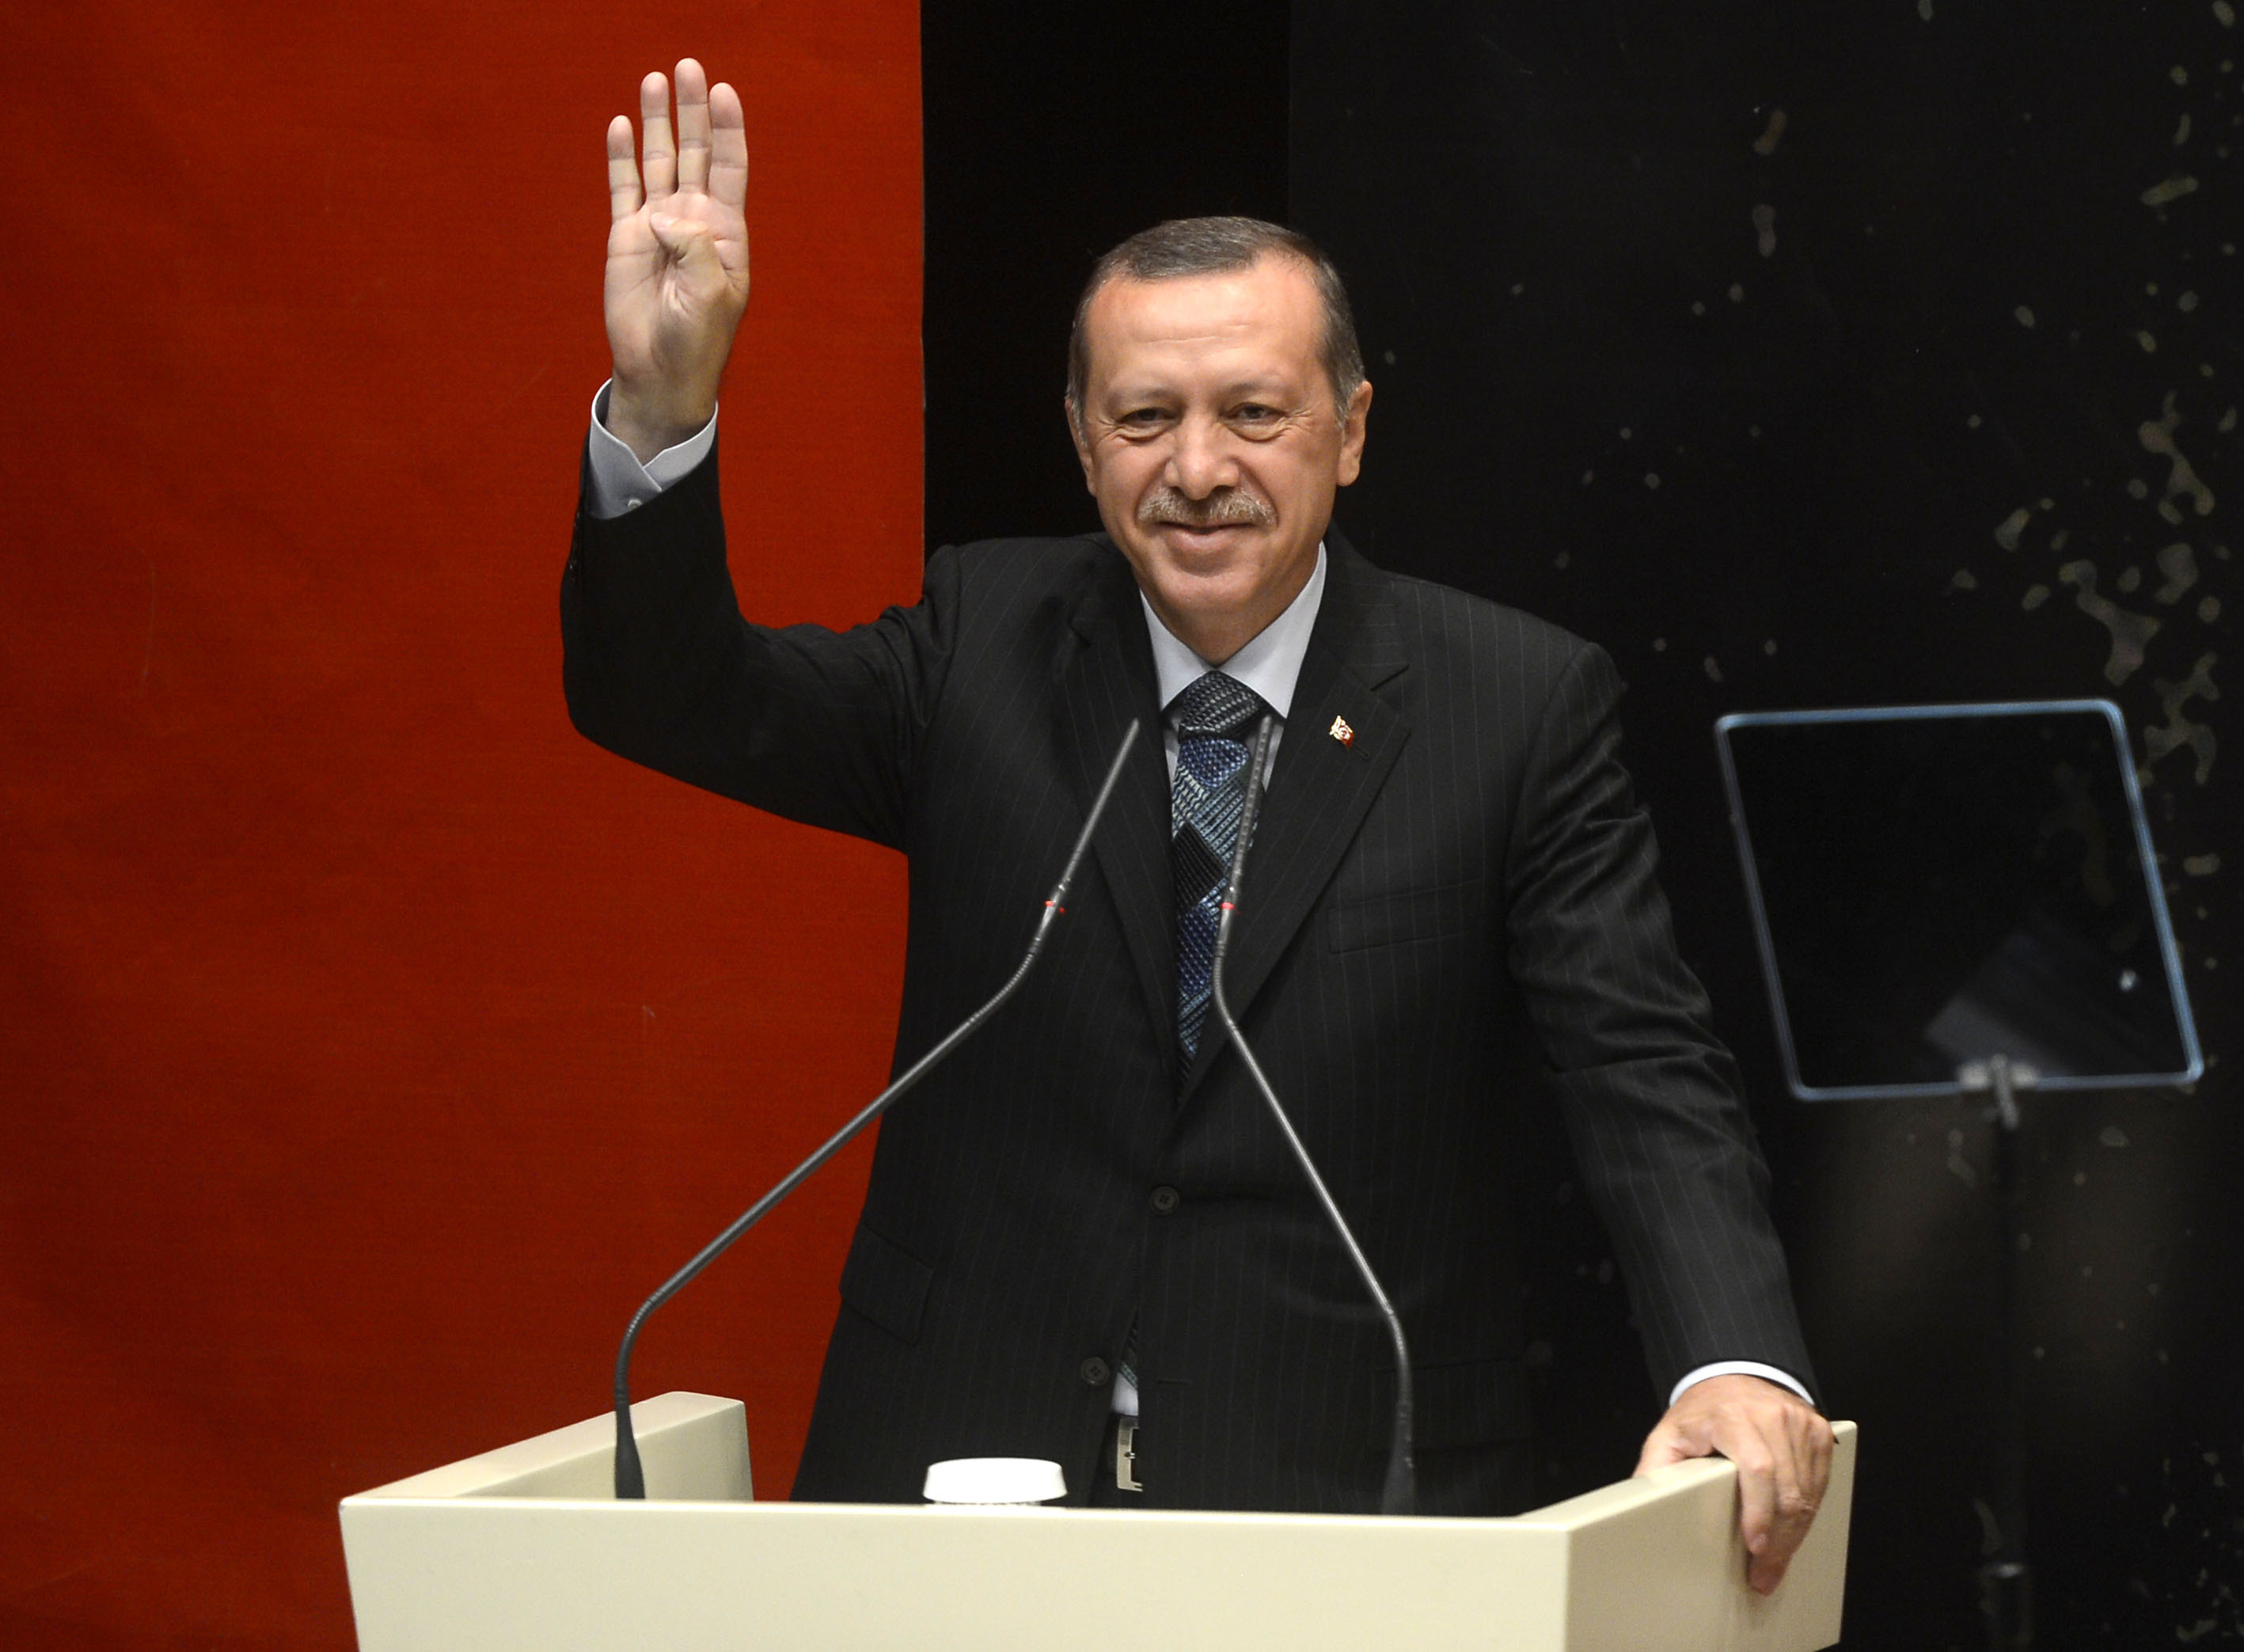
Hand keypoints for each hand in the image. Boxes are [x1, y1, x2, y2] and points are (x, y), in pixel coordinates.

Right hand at [603, 60, 750, 462]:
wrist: (660, 371)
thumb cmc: (696, 339)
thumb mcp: (709, 295)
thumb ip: (693, 248)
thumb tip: (661, 214)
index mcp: (724, 232)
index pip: (728, 167)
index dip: (726, 129)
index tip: (724, 92)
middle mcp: (693, 220)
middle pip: (694, 152)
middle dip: (692, 110)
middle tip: (688, 66)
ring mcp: (659, 226)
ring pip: (658, 161)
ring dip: (658, 121)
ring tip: (655, 79)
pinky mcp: (626, 237)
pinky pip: (624, 188)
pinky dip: (622, 157)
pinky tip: (621, 126)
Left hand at [1634, 1373, 1833, 1595]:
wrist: (1732, 1377)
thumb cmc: (1701, 1414)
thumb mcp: (1669, 1433)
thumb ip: (1656, 1467)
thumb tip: (1644, 1504)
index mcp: (1731, 1415)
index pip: (1756, 1467)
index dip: (1758, 1511)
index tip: (1754, 1546)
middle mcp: (1771, 1415)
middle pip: (1786, 1487)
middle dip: (1778, 1539)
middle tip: (1765, 1575)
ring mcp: (1800, 1421)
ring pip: (1807, 1491)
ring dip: (1794, 1533)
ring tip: (1776, 1563)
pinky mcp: (1818, 1431)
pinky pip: (1820, 1482)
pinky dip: (1808, 1512)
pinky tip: (1791, 1533)